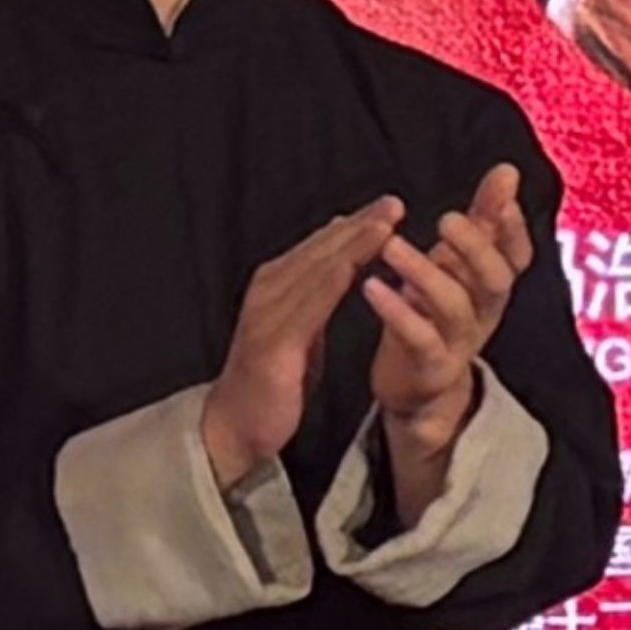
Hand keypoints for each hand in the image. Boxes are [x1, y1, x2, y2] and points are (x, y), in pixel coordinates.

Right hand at [204, 196, 402, 486]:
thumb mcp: (300, 329)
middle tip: (394, 204)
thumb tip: (343, 258)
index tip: (390, 207)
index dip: (356, 225)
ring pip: (318, 269)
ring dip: (352, 245)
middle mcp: (268, 290)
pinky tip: (355, 267)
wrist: (236, 425)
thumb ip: (317, 295)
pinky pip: (308, 306)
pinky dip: (333, 282)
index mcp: (276, 284)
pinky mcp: (272, 342)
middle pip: (321, 249)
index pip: (322, 246)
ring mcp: (267, 314)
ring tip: (385, 225)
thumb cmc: (273, 380)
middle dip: (359, 225)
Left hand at [367, 164, 534, 497]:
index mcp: (491, 286)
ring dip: (425, 273)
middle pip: (496, 280)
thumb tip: (506, 171)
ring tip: (391, 246)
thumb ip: (482, 221)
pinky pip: (419, 338)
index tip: (500, 191)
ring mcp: (459, 343)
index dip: (513, 226)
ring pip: (455, 307)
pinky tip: (373, 286)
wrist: (418, 389)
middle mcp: (483, 313)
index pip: (518, 254)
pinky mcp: (430, 367)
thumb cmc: (436, 314)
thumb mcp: (460, 266)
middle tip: (445, 219)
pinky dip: (397, 311)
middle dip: (475, 247)